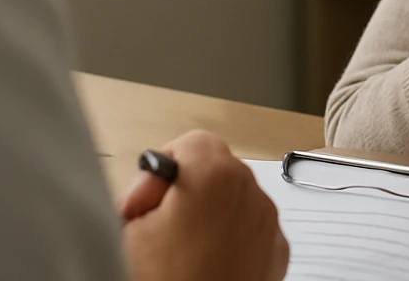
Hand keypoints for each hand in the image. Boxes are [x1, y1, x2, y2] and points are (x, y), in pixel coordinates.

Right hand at [122, 130, 288, 280]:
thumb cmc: (165, 280)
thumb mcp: (132, 227)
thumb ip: (146, 187)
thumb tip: (154, 181)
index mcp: (215, 177)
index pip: (192, 142)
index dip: (163, 170)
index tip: (148, 200)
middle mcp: (251, 195)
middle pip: (216, 170)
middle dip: (187, 193)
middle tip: (158, 229)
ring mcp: (268, 226)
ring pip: (235, 200)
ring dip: (210, 216)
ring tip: (180, 255)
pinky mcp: (276, 255)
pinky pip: (251, 230)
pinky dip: (231, 240)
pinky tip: (204, 266)